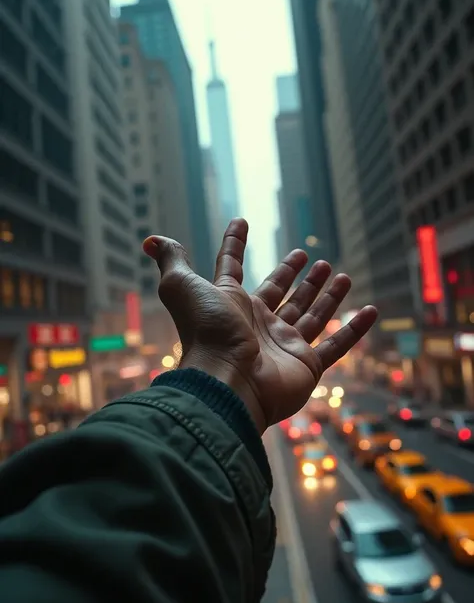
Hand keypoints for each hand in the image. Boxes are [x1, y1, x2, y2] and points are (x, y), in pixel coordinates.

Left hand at [143, 219, 376, 433]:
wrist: (227, 381)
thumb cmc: (206, 331)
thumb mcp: (183, 287)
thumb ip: (172, 262)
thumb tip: (150, 239)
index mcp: (231, 303)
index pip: (233, 268)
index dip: (234, 245)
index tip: (240, 221)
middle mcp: (258, 324)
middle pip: (281, 294)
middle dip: (295, 275)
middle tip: (310, 257)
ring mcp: (284, 346)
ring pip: (310, 315)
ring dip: (325, 295)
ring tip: (339, 271)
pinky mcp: (307, 366)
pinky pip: (337, 345)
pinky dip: (354, 329)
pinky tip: (371, 310)